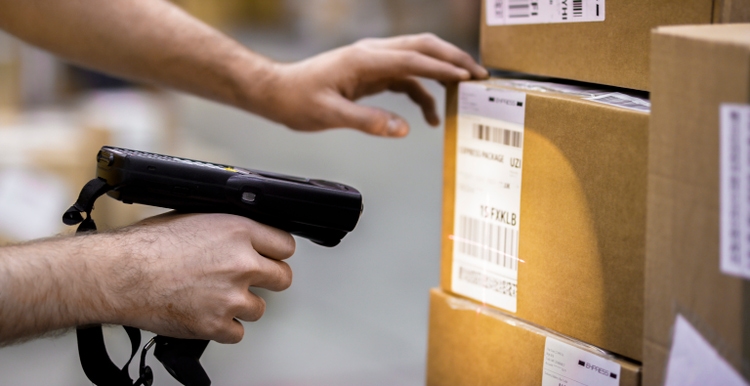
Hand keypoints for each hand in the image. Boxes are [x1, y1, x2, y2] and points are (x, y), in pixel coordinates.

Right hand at [99, 212, 294, 343]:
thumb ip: (227, 230)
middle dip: (268, 279)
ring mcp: (231, 296)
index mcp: (238, 231)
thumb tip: (241, 236)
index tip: (269, 257)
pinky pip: (237, 333)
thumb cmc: (146, 246)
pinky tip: (207, 314)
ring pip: (260, 308)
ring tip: (216, 297)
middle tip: (249, 280)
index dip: (275, 252)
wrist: (120, 275)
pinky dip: (224, 328)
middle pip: (282, 277)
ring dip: (242, 306)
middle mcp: (241, 263)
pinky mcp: (216, 325)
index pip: (285, 244)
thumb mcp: (195, 218)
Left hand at [247, 33, 487, 136]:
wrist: (278, 92)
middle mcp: (373, 54)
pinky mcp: (371, 74)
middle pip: (423, 47)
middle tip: (479, 76)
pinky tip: (428, 116)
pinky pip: (405, 78)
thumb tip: (403, 129)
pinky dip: (422, 92)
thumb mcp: (329, 114)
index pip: (414, 58)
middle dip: (453, 59)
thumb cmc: (298, 100)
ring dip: (442, 74)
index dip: (444, 67)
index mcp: (365, 59)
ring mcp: (373, 62)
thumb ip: (367, 121)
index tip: (470, 77)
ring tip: (464, 94)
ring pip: (417, 60)